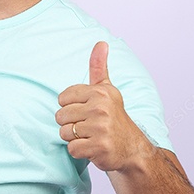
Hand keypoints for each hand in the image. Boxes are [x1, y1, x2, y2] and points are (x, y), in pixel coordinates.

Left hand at [56, 42, 150, 171]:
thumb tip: (101, 42)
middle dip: (71, 125)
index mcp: (100, 92)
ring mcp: (100, 128)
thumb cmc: (115, 118)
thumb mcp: (108, 90)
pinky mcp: (99, 146)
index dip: (70, 108)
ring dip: (75, 138)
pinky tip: (93, 147)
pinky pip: (72, 148)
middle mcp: (101, 107)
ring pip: (64, 133)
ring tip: (91, 136)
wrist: (133, 149)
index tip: (86, 112)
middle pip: (61, 116)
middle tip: (89, 127)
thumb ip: (99, 67)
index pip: (62, 98)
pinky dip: (79, 151)